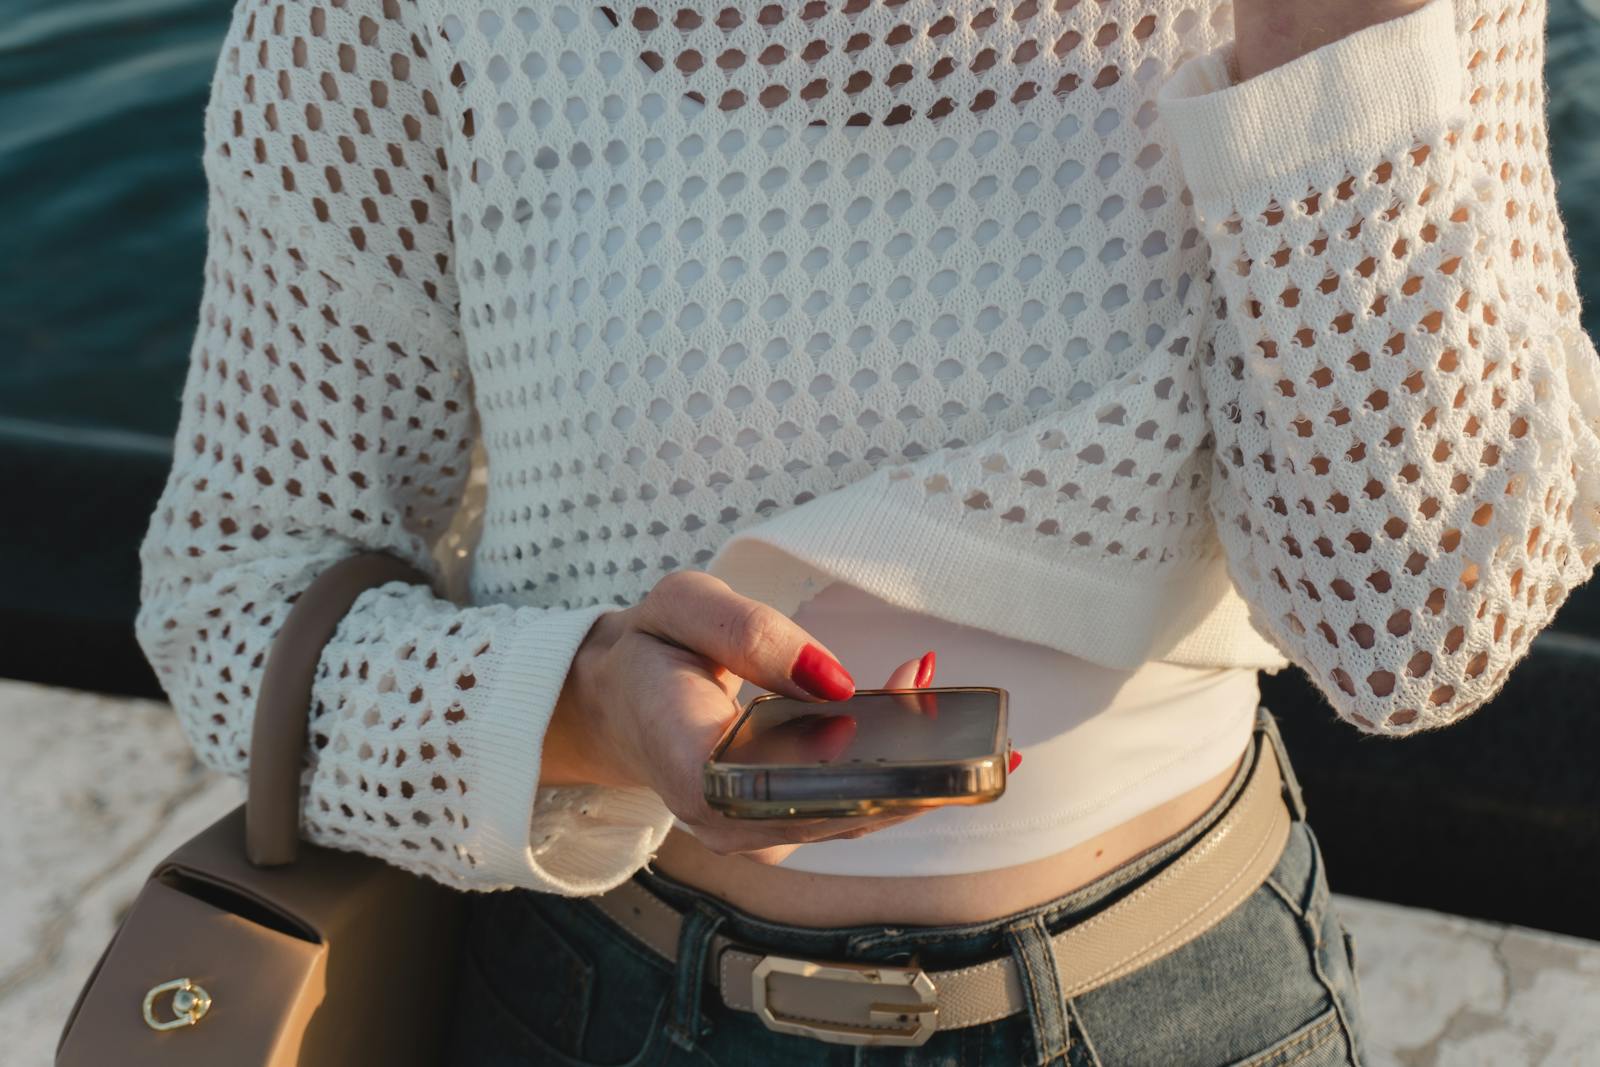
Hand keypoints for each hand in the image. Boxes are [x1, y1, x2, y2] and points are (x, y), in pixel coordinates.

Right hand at [541, 570, 940, 859]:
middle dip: (911, 766)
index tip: (911, 733)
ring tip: (965, 716)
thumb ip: (745, 630)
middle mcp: (726, 821)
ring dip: (915, 770)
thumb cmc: (651, 652)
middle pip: (838, 812)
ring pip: (854, 815)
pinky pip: (849, 807)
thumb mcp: (679, 606)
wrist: (620, 700)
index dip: (854, 773)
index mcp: (691, 767)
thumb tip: (835, 681)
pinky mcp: (782, 828)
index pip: (782, 790)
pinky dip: (899, 773)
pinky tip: (938, 729)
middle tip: (969, 720)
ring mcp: (756, 834)